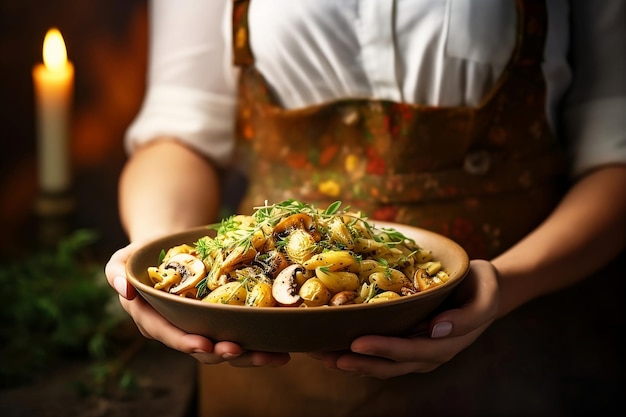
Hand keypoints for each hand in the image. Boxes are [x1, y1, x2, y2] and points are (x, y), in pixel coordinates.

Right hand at [104, 242, 290, 366]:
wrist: (168, 249)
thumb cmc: (143, 255)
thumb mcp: (123, 259)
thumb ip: (117, 272)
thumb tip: (124, 288)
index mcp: (154, 320)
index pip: (168, 334)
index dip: (185, 342)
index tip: (204, 345)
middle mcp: (179, 330)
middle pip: (202, 349)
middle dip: (222, 353)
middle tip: (240, 350)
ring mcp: (202, 328)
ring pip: (226, 349)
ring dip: (249, 356)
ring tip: (272, 356)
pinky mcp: (223, 322)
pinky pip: (241, 336)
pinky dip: (261, 345)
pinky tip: (282, 349)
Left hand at [308, 259, 498, 378]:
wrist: (483, 289)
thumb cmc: (483, 288)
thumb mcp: (485, 296)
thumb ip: (467, 317)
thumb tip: (436, 330)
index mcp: (446, 344)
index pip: (411, 351)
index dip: (384, 349)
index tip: (357, 343)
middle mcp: (428, 354)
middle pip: (390, 365)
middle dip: (358, 362)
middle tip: (327, 356)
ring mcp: (416, 352)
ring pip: (381, 365)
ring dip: (352, 363)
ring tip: (321, 356)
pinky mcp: (407, 343)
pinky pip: (380, 355)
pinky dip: (357, 353)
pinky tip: (334, 346)